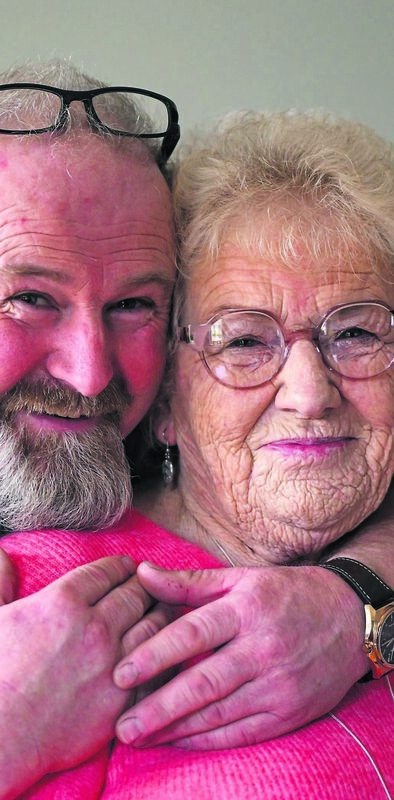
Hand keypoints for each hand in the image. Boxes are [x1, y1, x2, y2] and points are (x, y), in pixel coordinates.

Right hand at [0, 555, 151, 798]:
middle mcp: (94, 627)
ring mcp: (112, 663)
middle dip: (146, 584)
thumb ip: (0, 580)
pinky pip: (156, 668)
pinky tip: (164, 651)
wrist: (0, 737)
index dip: (120, 566)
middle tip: (152, 583)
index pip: (105, 572)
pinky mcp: (121, 699)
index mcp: (62, 602)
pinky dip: (165, 654)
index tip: (127, 566)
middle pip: (135, 593)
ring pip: (154, 624)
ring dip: (161, 612)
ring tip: (164, 609)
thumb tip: (3, 552)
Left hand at [114, 562, 369, 748]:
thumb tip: (141, 573)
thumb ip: (188, 583)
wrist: (351, 617)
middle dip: (159, 706)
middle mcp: (263, 648)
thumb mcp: (241, 578)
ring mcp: (278, 684)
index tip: (120, 673)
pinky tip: (182, 741)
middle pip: (203, 681)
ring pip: (220, 712)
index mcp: (247, 609)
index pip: (193, 633)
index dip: (155, 654)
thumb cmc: (288, 593)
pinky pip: (243, 732)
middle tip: (123, 725)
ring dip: (177, 728)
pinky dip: (210, 740)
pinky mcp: (290, 711)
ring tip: (141, 736)